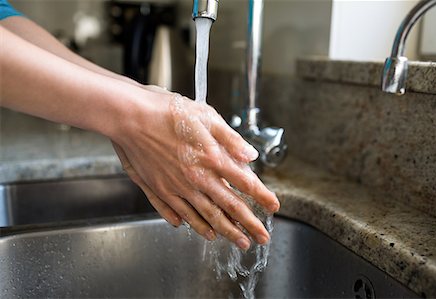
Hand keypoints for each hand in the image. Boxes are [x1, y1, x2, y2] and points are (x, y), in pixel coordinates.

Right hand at [111, 87, 279, 249]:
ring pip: (205, 216)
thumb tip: (250, 156)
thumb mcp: (206, 116)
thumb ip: (230, 139)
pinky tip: (200, 231)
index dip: (262, 197)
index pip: (245, 183)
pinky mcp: (158, 190)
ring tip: (237, 242)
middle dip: (249, 225)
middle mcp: (196, 178)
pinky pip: (178, 213)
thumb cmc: (166, 111)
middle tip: (262, 238)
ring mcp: (176, 188)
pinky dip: (191, 224)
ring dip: (224, 231)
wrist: (129, 116)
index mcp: (211, 159)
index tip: (274, 207)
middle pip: (228, 207)